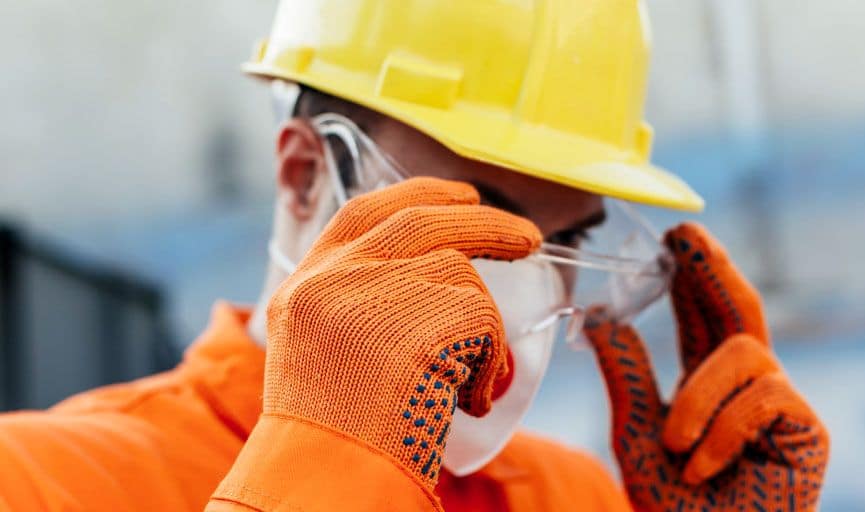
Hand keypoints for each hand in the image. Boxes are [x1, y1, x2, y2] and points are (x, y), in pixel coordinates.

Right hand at [262, 177, 541, 487]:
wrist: (324, 480)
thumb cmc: (334, 436)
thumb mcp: (322, 353)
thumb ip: (360, 304)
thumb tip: (437, 271)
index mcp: (305, 284)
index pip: (364, 213)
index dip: (417, 194)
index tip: (459, 194)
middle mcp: (334, 277)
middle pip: (423, 220)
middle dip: (484, 223)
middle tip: (528, 236)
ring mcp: (376, 292)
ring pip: (461, 278)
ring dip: (479, 330)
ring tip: (460, 386)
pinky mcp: (421, 316)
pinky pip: (484, 322)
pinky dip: (489, 364)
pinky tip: (465, 401)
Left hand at [585, 223, 827, 510]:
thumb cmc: (678, 506)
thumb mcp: (637, 434)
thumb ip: (627, 375)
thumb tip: (600, 315)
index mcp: (709, 384)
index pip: (701, 318)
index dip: (692, 275)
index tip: (674, 237)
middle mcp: (748, 386)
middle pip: (740, 309)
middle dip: (713, 268)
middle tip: (684, 233)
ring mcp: (781, 404)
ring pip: (743, 352)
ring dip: (698, 397)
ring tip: (673, 446)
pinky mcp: (808, 430)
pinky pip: (764, 397)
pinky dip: (723, 432)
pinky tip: (703, 468)